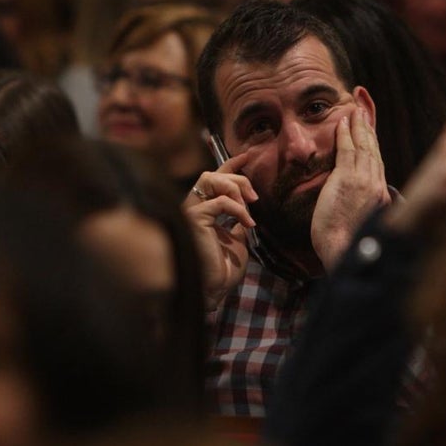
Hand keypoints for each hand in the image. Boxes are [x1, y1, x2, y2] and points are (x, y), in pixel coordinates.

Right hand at [182, 151, 257, 310]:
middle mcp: (192, 208)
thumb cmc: (223, 268)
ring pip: (210, 179)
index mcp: (202, 211)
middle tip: (254, 197)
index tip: (247, 157)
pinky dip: (238, 209)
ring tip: (250, 206)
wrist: (216, 289)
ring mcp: (190, 212)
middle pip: (211, 175)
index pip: (213, 179)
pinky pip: (219, 202)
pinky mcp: (194, 219)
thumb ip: (237, 220)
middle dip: (236, 179)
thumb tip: (247, 207)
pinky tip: (248, 223)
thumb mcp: (237, 239)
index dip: (229, 165)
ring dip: (235, 188)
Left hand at [310, 109, 389, 269]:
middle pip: (374, 148)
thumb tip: (354, 199)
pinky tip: (343, 121)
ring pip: (364, 145)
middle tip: (362, 104)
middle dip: (368, 124)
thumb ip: (360, 205)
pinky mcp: (350, 180)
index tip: (368, 126)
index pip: (376, 160)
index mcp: (380, 195)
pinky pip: (349, 150)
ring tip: (354, 107)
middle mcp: (377, 185)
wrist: (341, 251)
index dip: (372, 140)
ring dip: (359, 123)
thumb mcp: (358, 221)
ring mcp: (365, 181)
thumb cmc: (344, 242)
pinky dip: (347, 134)